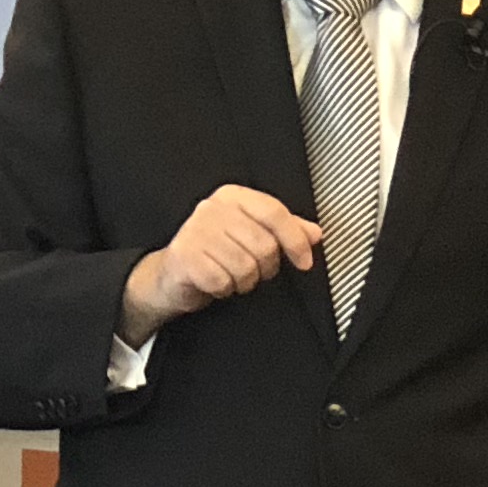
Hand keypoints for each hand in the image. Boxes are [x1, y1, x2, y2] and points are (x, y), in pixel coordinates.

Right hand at [121, 186, 319, 343]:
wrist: (172, 276)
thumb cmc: (215, 254)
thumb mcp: (252, 237)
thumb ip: (286, 231)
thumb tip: (314, 233)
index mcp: (233, 197)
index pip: (275, 212)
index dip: (295, 240)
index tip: (304, 261)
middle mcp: (212, 208)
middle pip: (264, 245)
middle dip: (265, 268)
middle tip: (252, 271)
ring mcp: (196, 230)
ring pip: (245, 266)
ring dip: (244, 282)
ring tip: (231, 276)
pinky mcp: (184, 255)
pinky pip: (222, 281)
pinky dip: (224, 289)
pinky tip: (216, 283)